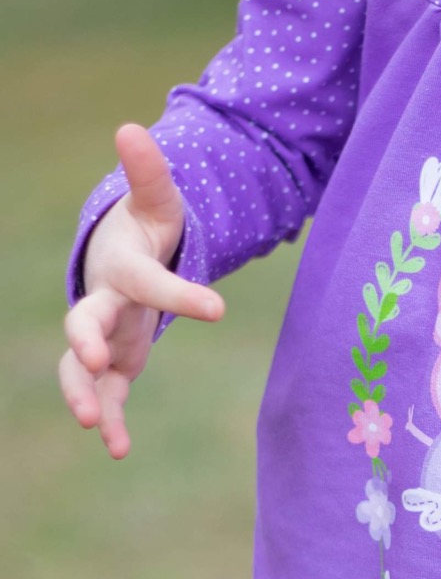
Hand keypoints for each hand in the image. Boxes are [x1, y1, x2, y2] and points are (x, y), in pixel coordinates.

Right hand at [59, 123, 224, 459]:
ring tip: (96, 426)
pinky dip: (112, 420)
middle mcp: (105, 304)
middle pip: (86, 324)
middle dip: (87, 343)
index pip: (148, 282)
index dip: (179, 296)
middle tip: (96, 364)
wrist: (123, 257)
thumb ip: (150, 174)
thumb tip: (132, 128)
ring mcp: (104, 337)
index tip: (218, 309)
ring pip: (83, 370)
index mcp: (123, 267)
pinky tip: (119, 450)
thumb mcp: (156, 202)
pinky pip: (107, 396)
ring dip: (87, 395)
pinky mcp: (113, 363)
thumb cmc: (147, 228)